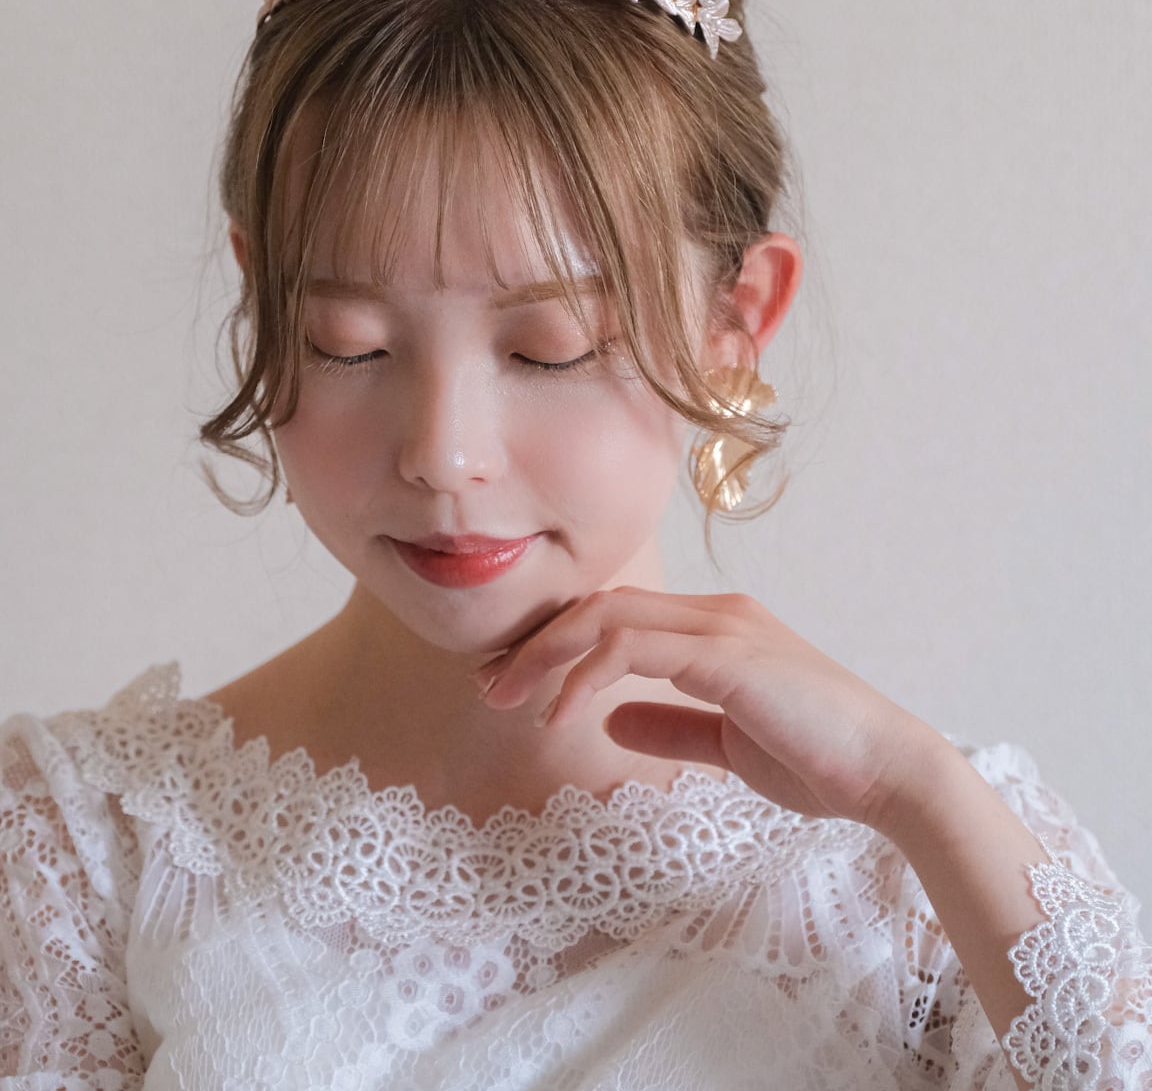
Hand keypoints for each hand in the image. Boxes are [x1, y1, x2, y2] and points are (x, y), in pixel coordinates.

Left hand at [474, 586, 949, 833]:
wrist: (888, 772)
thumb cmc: (815, 756)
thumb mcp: (725, 742)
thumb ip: (669, 724)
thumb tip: (609, 719)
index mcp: (713, 628)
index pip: (617, 615)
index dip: (558, 641)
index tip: (513, 679)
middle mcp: (714, 615)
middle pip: (601, 606)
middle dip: (537, 642)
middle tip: (490, 684)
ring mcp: (722, 629)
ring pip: (610, 617)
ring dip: (549, 654)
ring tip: (510, 697)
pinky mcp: (728, 657)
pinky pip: (636, 652)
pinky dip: (588, 677)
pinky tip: (563, 715)